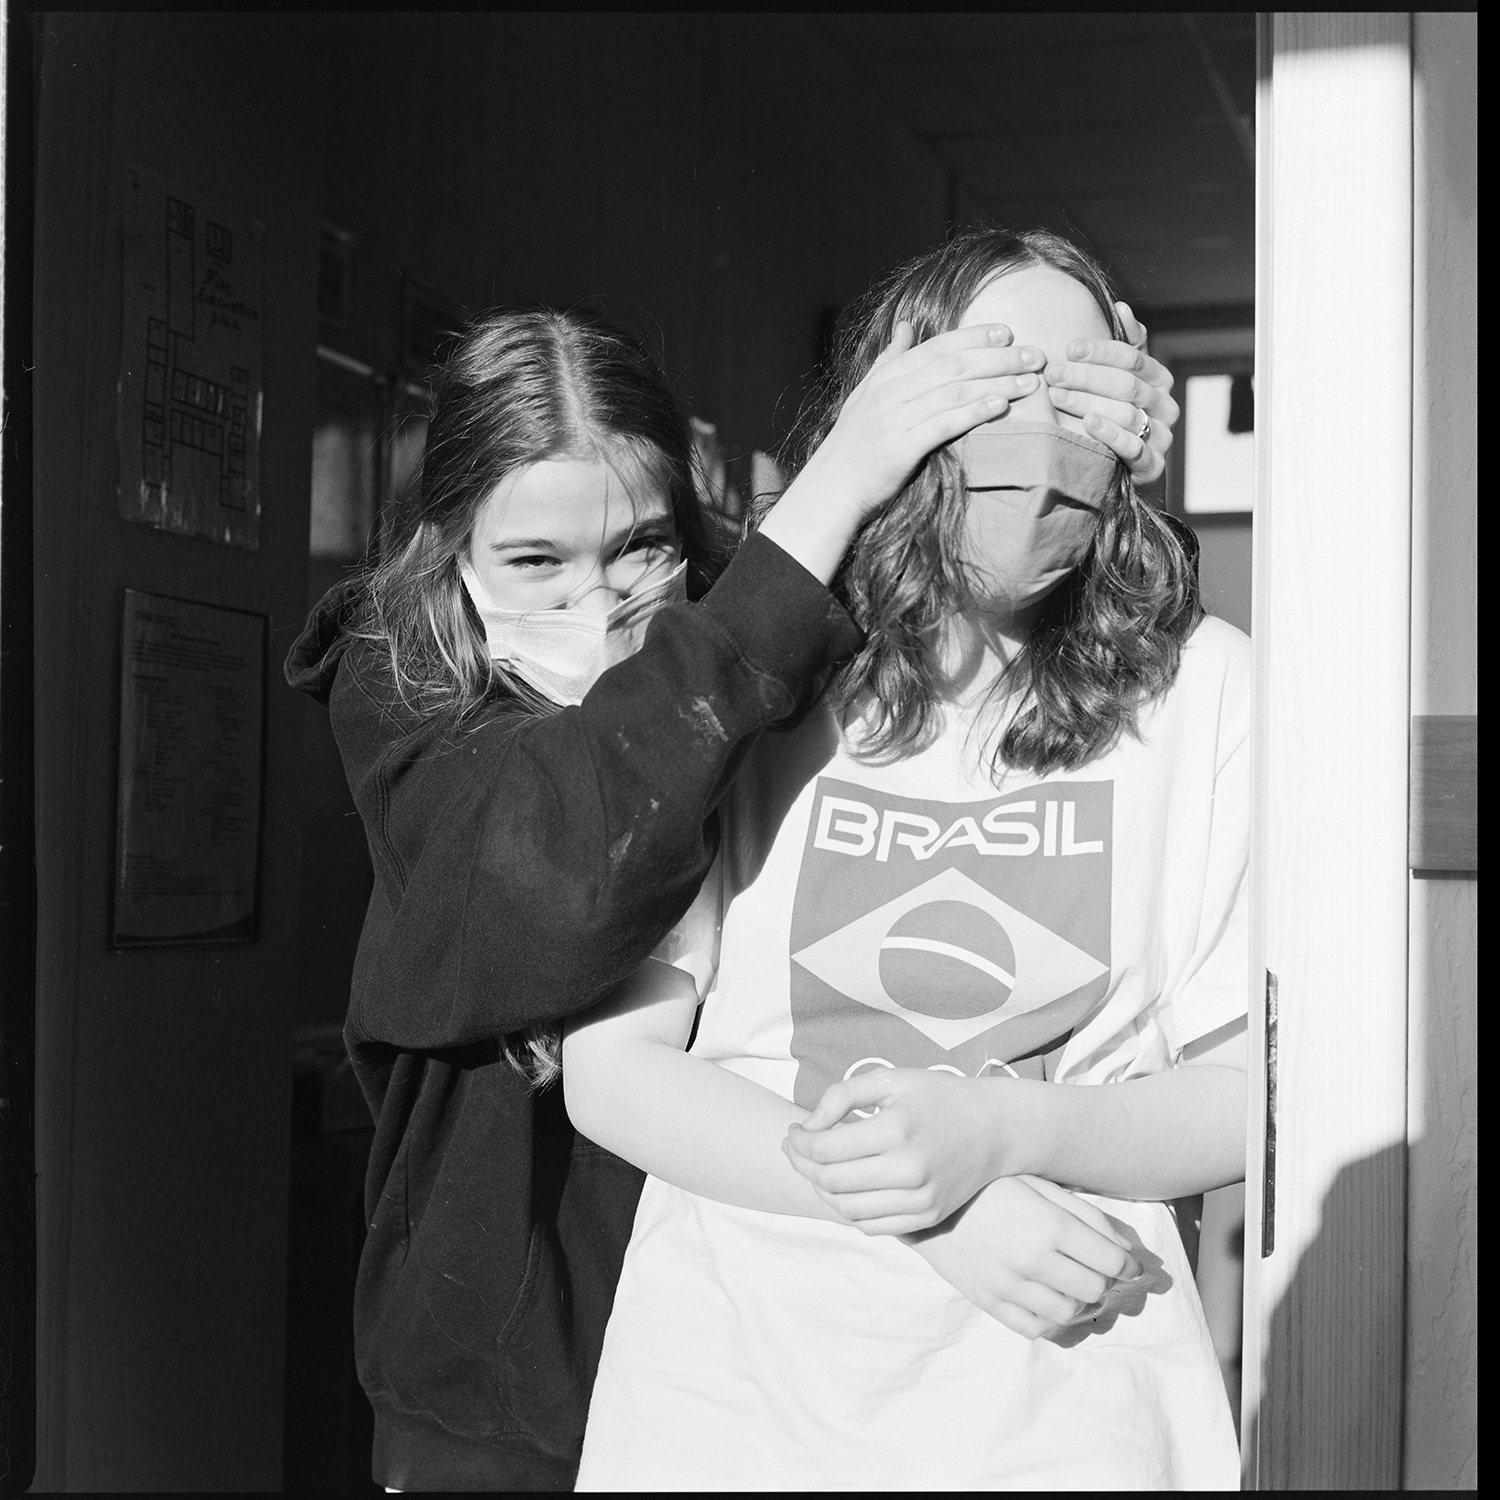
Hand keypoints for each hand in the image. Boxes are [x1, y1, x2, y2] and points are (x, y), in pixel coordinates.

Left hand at [784, 1066, 1003, 1234]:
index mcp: (897, 1130)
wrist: (994, 1128)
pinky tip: (844, 1186)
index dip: (799, 1142)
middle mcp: (910, 1170)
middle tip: (797, 1147)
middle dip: (803, 1164)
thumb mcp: (890, 1079)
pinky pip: (870, 1226)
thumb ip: (842, 1095)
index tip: (794, 1131)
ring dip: (821, 1189)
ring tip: (818, 1165)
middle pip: (831, 1181)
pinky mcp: (927, 1217)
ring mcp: (921, 1200)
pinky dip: (847, 1209)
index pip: (826, 1150)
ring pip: (846, 1209)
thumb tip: (808, 1128)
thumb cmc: (936, 1097)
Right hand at [800, 321, 1048, 524]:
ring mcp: (894, 420)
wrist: (831, 490)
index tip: (1008, 332)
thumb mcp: (865, 395)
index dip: (974, 337)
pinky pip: (944, 424)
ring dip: (997, 383)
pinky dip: (974, 412)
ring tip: (1030, 381)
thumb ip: (889, 360)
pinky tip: (1001, 405)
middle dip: (998, 357)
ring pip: (955, 392)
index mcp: (885, 377)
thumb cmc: (853, 444)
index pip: (937, 348)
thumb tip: (906, 326)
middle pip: (953, 366)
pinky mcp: (901, 449)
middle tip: (1035, 355)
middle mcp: (890, 393)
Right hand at [904, 1175, 1141, 1340]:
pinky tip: (1050, 1301)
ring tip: (1074, 1285)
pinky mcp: (989, 1301)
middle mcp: (1032, 1259)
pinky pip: (1035, 1328)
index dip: (1129, 1265)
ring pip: (1069, 1312)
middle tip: (1101, 1271)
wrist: (929, 1200)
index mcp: (1048, 1224)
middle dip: (1106, 1281)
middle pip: (1094, 1289)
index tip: (1131, 1264)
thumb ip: (1083, 1213)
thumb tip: (1124, 1247)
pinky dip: (1051, 1320)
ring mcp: (1009, 1285)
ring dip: (1080, 1302)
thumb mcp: (1038, 1183)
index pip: (1110, 1260)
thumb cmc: (988, 1185)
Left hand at [1041, 301, 1178, 484]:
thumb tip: (1121, 307)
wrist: (1121, 467)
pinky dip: (1109, 434)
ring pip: (1126, 413)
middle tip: (1053, 373)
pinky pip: (1133, 447)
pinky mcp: (1152, 465)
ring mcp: (1161, 436)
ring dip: (1088, 402)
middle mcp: (1164, 405)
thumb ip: (1124, 344)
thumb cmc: (1114, 412)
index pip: (1132, 357)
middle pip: (1126, 384)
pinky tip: (1087, 424)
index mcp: (1159, 378)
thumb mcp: (1120, 376)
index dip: (1099, 351)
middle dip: (1086, 377)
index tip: (1068, 348)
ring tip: (1057, 397)